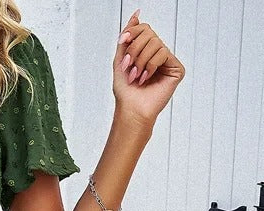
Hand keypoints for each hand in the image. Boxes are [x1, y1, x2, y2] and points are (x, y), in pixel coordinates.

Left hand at [113, 8, 185, 127]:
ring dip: (141, 60)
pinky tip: (146, 78)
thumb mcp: (121, 59)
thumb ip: (128, 37)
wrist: (130, 109)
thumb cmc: (125, 90)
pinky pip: (163, 53)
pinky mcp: (176, 68)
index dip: (132, 32)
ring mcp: (168, 61)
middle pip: (149, 33)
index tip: (122, 41)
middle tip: (129, 67)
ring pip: (155, 43)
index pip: (144, 28)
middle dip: (134, 50)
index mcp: (146, 51)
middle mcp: (158, 54)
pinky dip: (151, 65)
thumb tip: (136, 15)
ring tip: (136, 76)